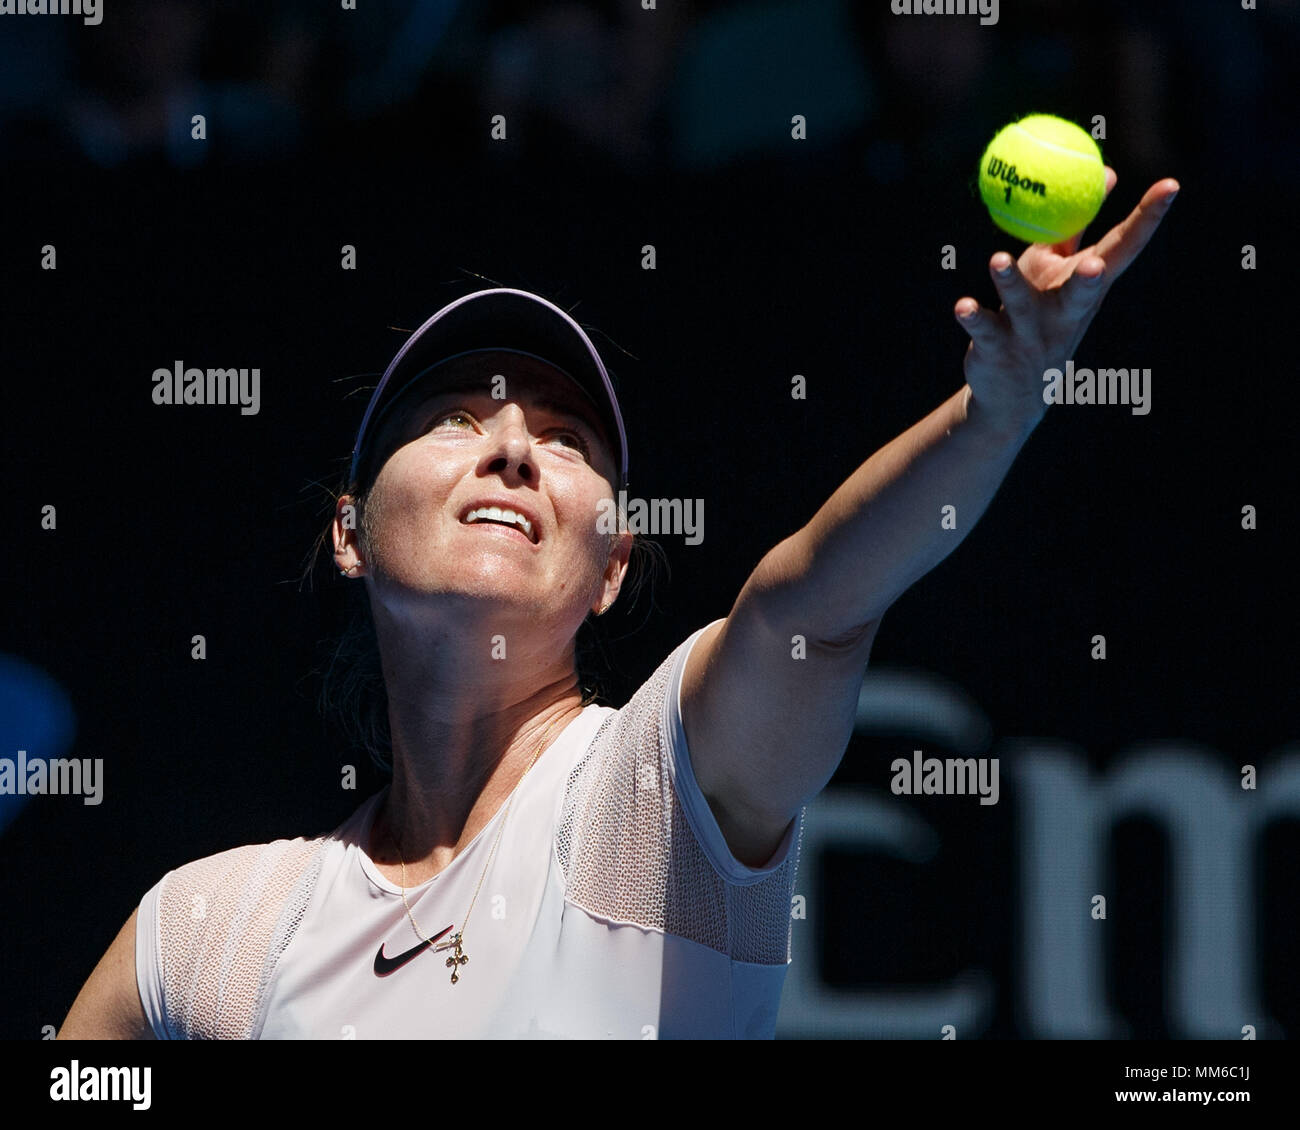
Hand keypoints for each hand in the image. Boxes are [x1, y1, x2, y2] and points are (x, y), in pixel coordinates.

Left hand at [955, 171, 1179, 436]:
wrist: (1013, 392)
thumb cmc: (1041, 314)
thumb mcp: (1061, 269)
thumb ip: (1077, 225)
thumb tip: (1106, 171)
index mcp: (1086, 286)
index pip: (1124, 248)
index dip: (1148, 218)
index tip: (1171, 184)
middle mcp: (1064, 311)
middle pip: (1082, 291)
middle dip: (1090, 280)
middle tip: (1096, 264)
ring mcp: (1031, 332)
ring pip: (1021, 303)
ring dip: (1009, 280)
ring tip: (998, 259)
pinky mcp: (996, 348)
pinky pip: (982, 328)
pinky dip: (973, 316)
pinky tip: (963, 307)